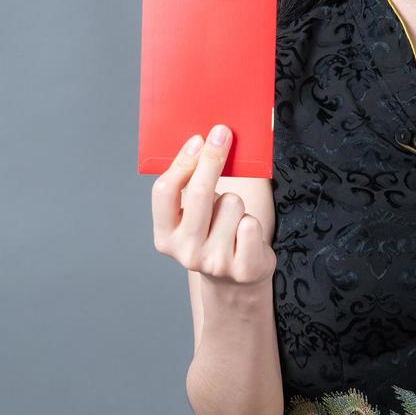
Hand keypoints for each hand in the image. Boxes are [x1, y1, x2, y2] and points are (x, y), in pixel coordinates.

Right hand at [152, 125, 276, 286]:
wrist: (236, 281)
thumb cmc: (213, 234)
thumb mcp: (194, 216)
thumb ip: (191, 186)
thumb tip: (209, 138)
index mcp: (165, 236)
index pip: (165, 191)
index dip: (182, 161)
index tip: (197, 139)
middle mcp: (185, 252)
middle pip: (198, 192)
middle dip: (212, 158)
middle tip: (222, 133)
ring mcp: (214, 263)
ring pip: (231, 203)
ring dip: (236, 202)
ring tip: (232, 219)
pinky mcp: (242, 268)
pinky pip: (250, 224)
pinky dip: (251, 221)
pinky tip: (245, 234)